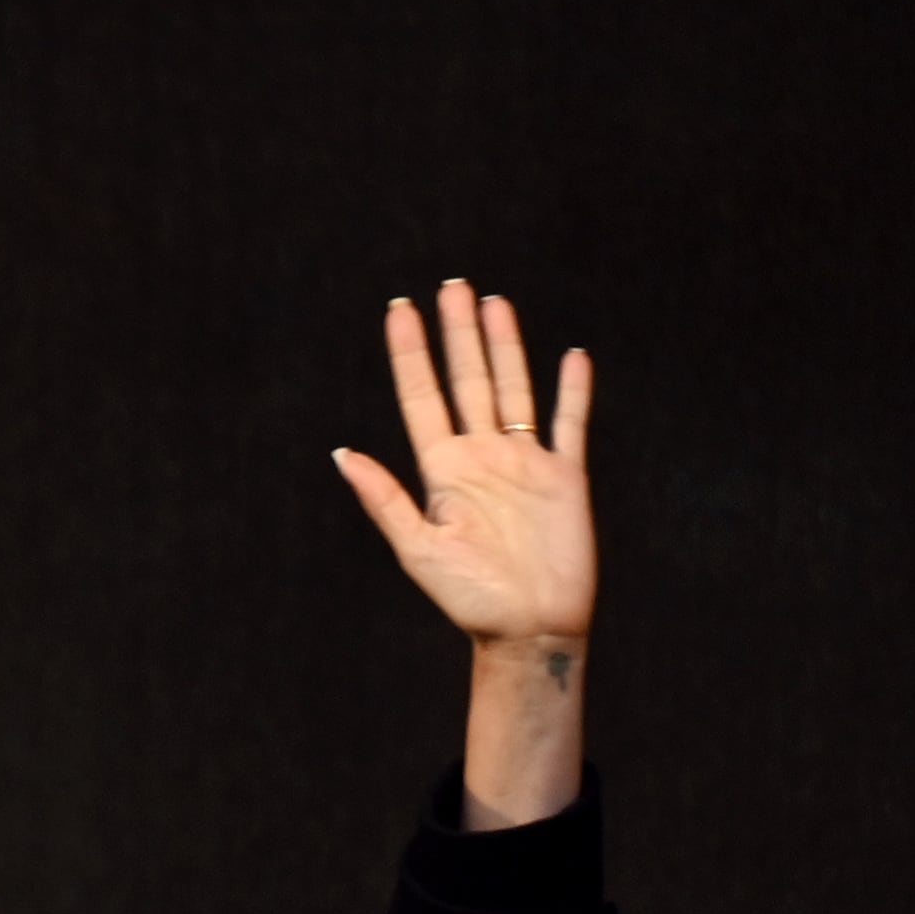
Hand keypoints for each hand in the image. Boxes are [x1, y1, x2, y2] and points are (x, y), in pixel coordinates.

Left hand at [332, 282, 593, 827]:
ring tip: (493, 303)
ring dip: (506, 346)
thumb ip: (385, 499)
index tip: (399, 309)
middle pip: (469, 380)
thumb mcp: (417, 549)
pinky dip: (572, 392)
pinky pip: (570, 424)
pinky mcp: (565, 477)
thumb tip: (343, 454)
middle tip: (450, 285)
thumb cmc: (469, 600)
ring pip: (514, 389)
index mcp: (443, 472)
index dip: (410, 354)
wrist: (529, 629)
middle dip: (458, 334)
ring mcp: (525, 464)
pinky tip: (571, 357)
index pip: (422, 398)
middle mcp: (482, 458)